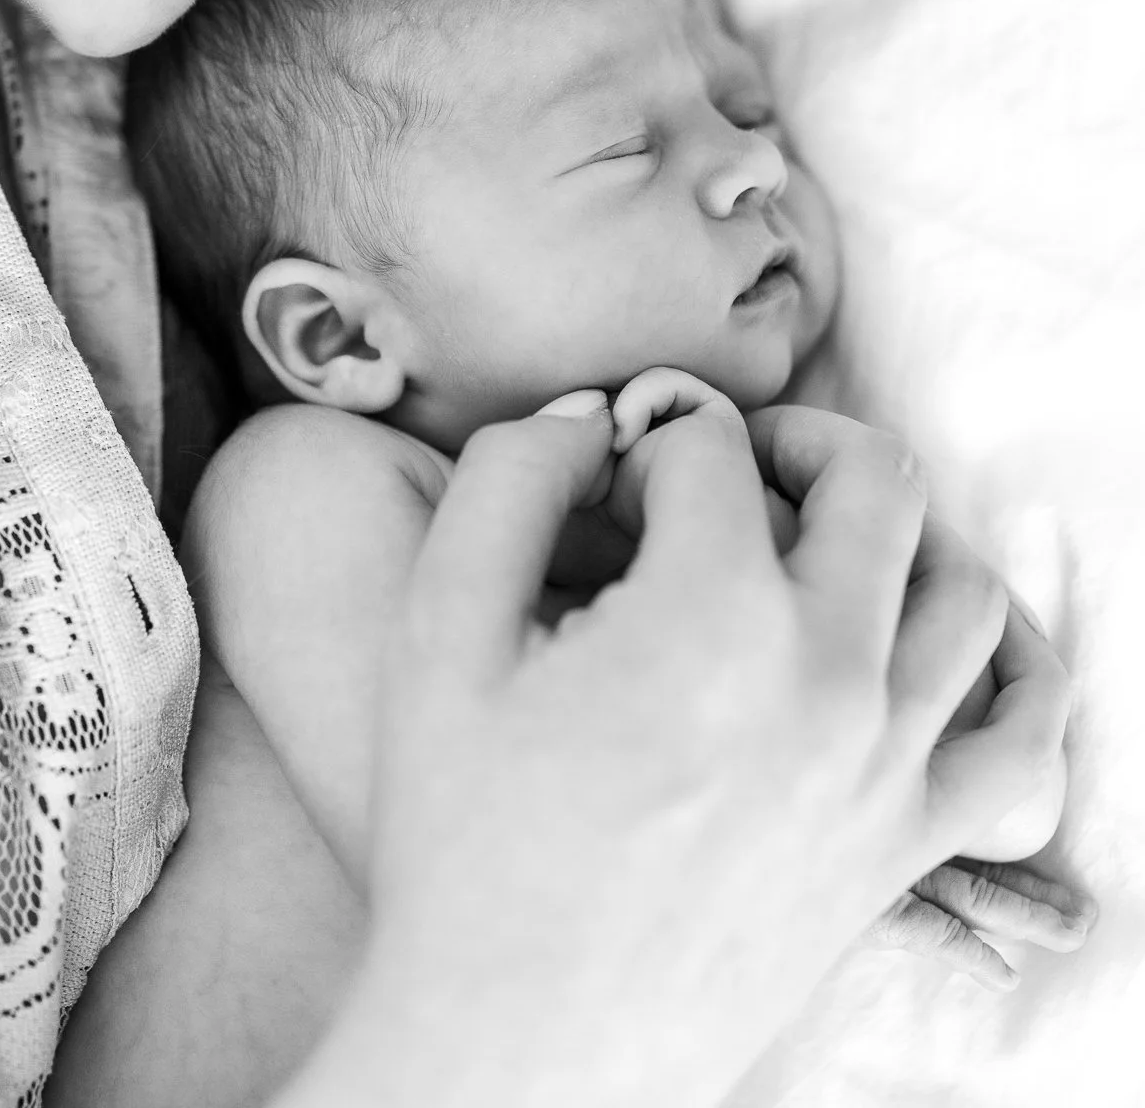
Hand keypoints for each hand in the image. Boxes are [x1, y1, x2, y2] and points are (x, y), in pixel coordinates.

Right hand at [284, 394, 1069, 1107]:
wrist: (518, 1047)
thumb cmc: (466, 841)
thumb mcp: (438, 634)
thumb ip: (508, 483)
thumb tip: (586, 417)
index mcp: (711, 614)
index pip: (712, 446)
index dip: (645, 442)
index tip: (605, 493)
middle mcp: (829, 675)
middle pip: (875, 479)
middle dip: (795, 442)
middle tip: (726, 470)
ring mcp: (887, 764)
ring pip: (964, 585)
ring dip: (898, 535)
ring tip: (816, 545)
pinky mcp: (907, 844)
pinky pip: (1022, 737)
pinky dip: (1011, 671)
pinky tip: (937, 647)